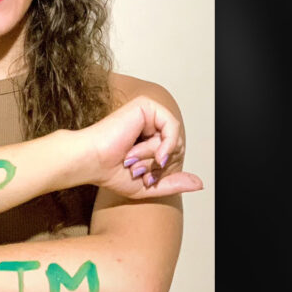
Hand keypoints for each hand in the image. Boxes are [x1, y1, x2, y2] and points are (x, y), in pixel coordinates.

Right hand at [81, 97, 201, 198]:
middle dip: (158, 163)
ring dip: (154, 156)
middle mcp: (149, 122)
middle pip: (176, 146)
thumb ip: (174, 183)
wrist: (91, 162)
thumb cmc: (110, 172)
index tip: (140, 175)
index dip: (162, 170)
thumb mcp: (149, 186)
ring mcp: (148, 112)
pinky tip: (154, 154)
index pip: (174, 154)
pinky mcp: (146, 105)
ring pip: (173, 139)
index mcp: (148, 136)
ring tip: (131, 157)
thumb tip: (200, 183)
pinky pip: (172, 127)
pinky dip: (165, 145)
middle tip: (133, 165)